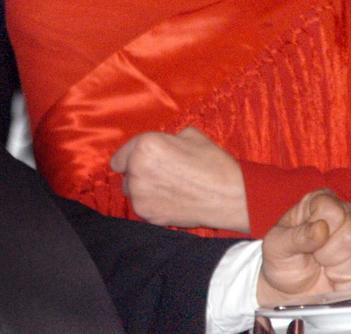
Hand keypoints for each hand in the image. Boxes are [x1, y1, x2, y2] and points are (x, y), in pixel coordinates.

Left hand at [110, 127, 248, 230]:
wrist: (230, 196)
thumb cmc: (212, 162)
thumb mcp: (189, 135)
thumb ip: (164, 139)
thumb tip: (158, 144)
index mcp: (145, 146)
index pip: (119, 157)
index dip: (130, 159)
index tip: (140, 163)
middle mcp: (137, 169)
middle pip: (126, 175)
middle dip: (139, 174)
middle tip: (161, 176)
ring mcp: (140, 195)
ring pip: (132, 193)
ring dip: (144, 190)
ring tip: (167, 189)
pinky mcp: (148, 215)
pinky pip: (142, 208)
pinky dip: (152, 205)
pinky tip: (170, 201)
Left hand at [257, 189, 350, 305]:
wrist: (291, 291)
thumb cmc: (283, 261)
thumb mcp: (277, 246)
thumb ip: (297, 236)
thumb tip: (321, 227)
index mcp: (318, 202)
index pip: (332, 208)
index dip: (319, 228)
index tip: (307, 239)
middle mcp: (344, 215)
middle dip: (328, 252)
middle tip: (314, 256)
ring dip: (338, 268)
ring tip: (324, 267)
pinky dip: (348, 282)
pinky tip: (336, 278)